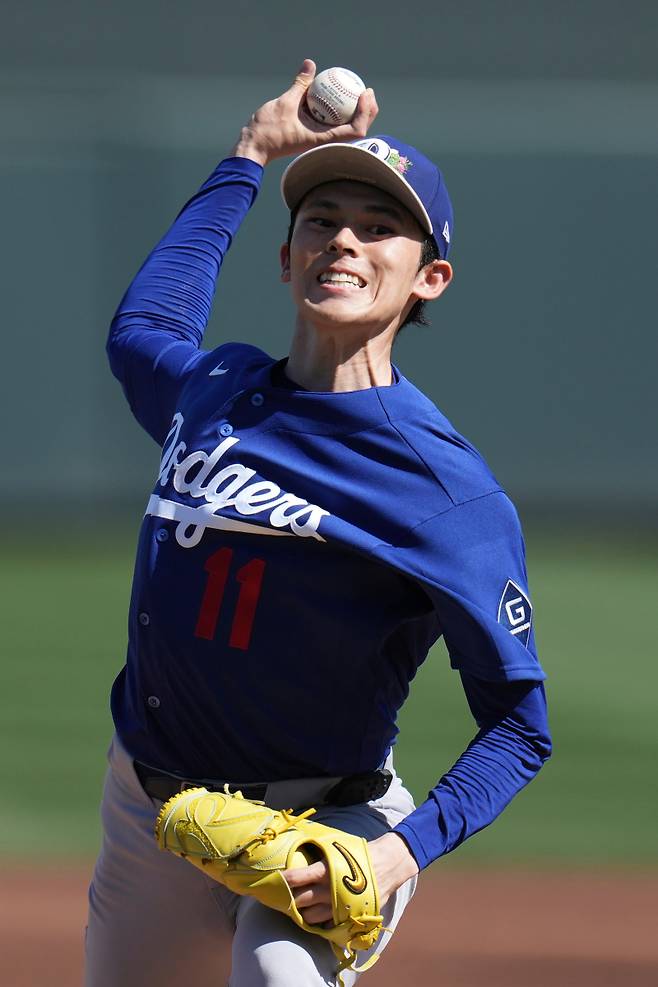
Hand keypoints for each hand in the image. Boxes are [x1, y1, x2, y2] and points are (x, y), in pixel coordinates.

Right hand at [230, 59, 377, 166]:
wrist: (255, 146)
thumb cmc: (269, 129)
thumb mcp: (285, 102)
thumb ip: (301, 84)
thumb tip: (311, 63)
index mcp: (323, 139)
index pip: (355, 130)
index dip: (365, 113)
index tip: (365, 94)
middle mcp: (325, 142)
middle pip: (356, 130)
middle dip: (367, 112)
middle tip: (367, 91)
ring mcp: (320, 141)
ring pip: (346, 128)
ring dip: (356, 112)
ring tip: (358, 92)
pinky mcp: (314, 137)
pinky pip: (333, 123)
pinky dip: (339, 111)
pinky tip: (336, 95)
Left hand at [282, 832, 417, 925]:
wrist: (388, 865)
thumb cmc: (360, 853)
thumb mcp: (338, 847)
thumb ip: (318, 854)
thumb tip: (297, 851)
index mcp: (326, 871)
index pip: (297, 878)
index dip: (282, 881)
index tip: (271, 881)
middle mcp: (330, 891)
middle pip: (300, 901)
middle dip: (287, 900)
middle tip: (278, 897)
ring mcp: (339, 907)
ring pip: (310, 917)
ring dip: (300, 913)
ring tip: (294, 908)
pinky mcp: (348, 917)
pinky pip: (326, 926)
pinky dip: (317, 922)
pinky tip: (312, 916)